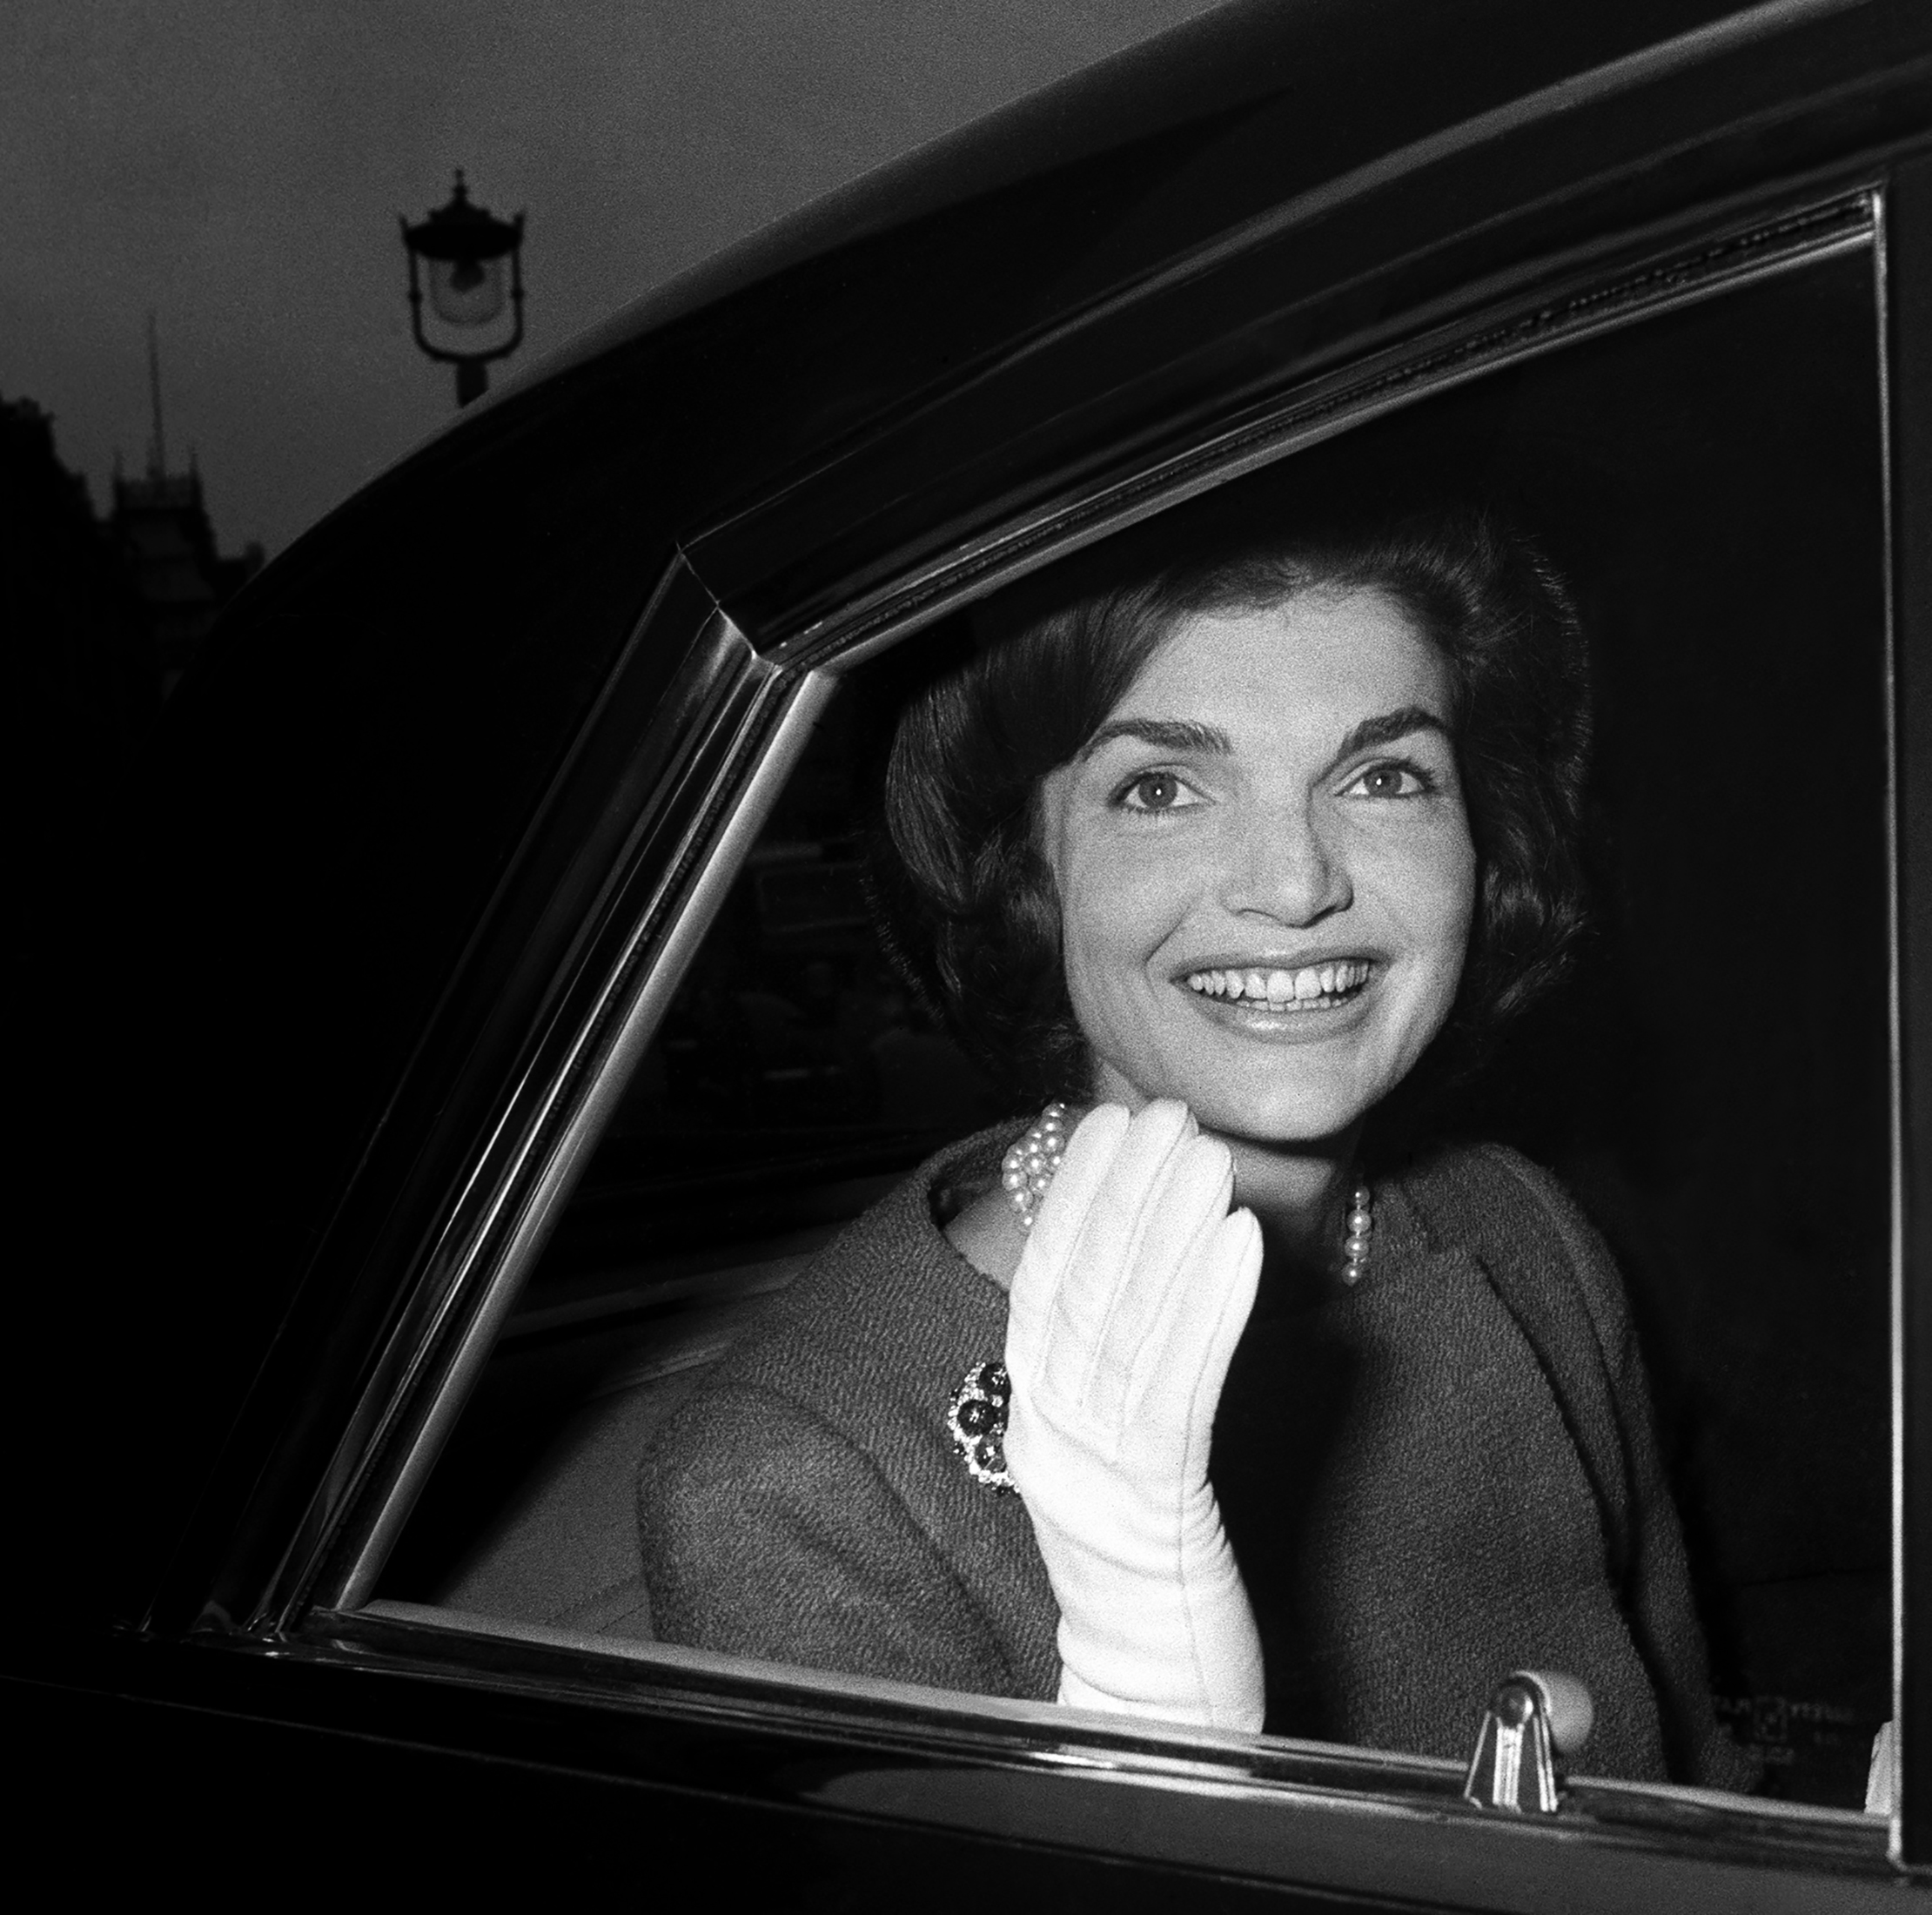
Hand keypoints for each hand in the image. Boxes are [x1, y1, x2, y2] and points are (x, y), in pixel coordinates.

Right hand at [1002, 1099, 1264, 1731]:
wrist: (1150, 1698)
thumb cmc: (1146, 1575)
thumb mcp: (1126, 1457)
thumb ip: (1125, 1370)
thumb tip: (1147, 1271)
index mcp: (1037, 1416)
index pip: (1049, 1284)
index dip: (1075, 1199)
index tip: (1105, 1124)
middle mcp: (1051, 1432)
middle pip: (1088, 1290)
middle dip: (1125, 1192)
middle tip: (1165, 1113)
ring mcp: (1094, 1471)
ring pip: (1131, 1328)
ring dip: (1169, 1231)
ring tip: (1205, 1158)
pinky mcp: (1153, 1508)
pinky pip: (1180, 1391)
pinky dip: (1209, 1308)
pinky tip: (1238, 1244)